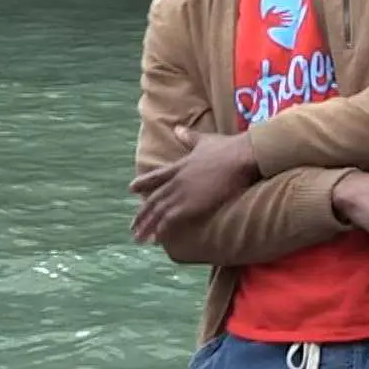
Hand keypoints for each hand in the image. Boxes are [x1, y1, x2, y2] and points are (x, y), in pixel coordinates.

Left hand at [129, 126, 259, 242]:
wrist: (238, 157)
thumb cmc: (226, 148)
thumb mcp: (203, 140)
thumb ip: (189, 137)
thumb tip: (178, 129)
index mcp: (179, 166)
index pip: (156, 176)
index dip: (143, 182)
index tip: (131, 188)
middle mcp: (177, 181)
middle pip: (154, 199)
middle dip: (142, 214)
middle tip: (132, 227)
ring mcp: (182, 193)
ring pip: (158, 212)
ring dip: (147, 226)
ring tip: (138, 238)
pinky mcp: (191, 205)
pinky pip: (171, 220)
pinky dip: (162, 230)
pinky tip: (156, 240)